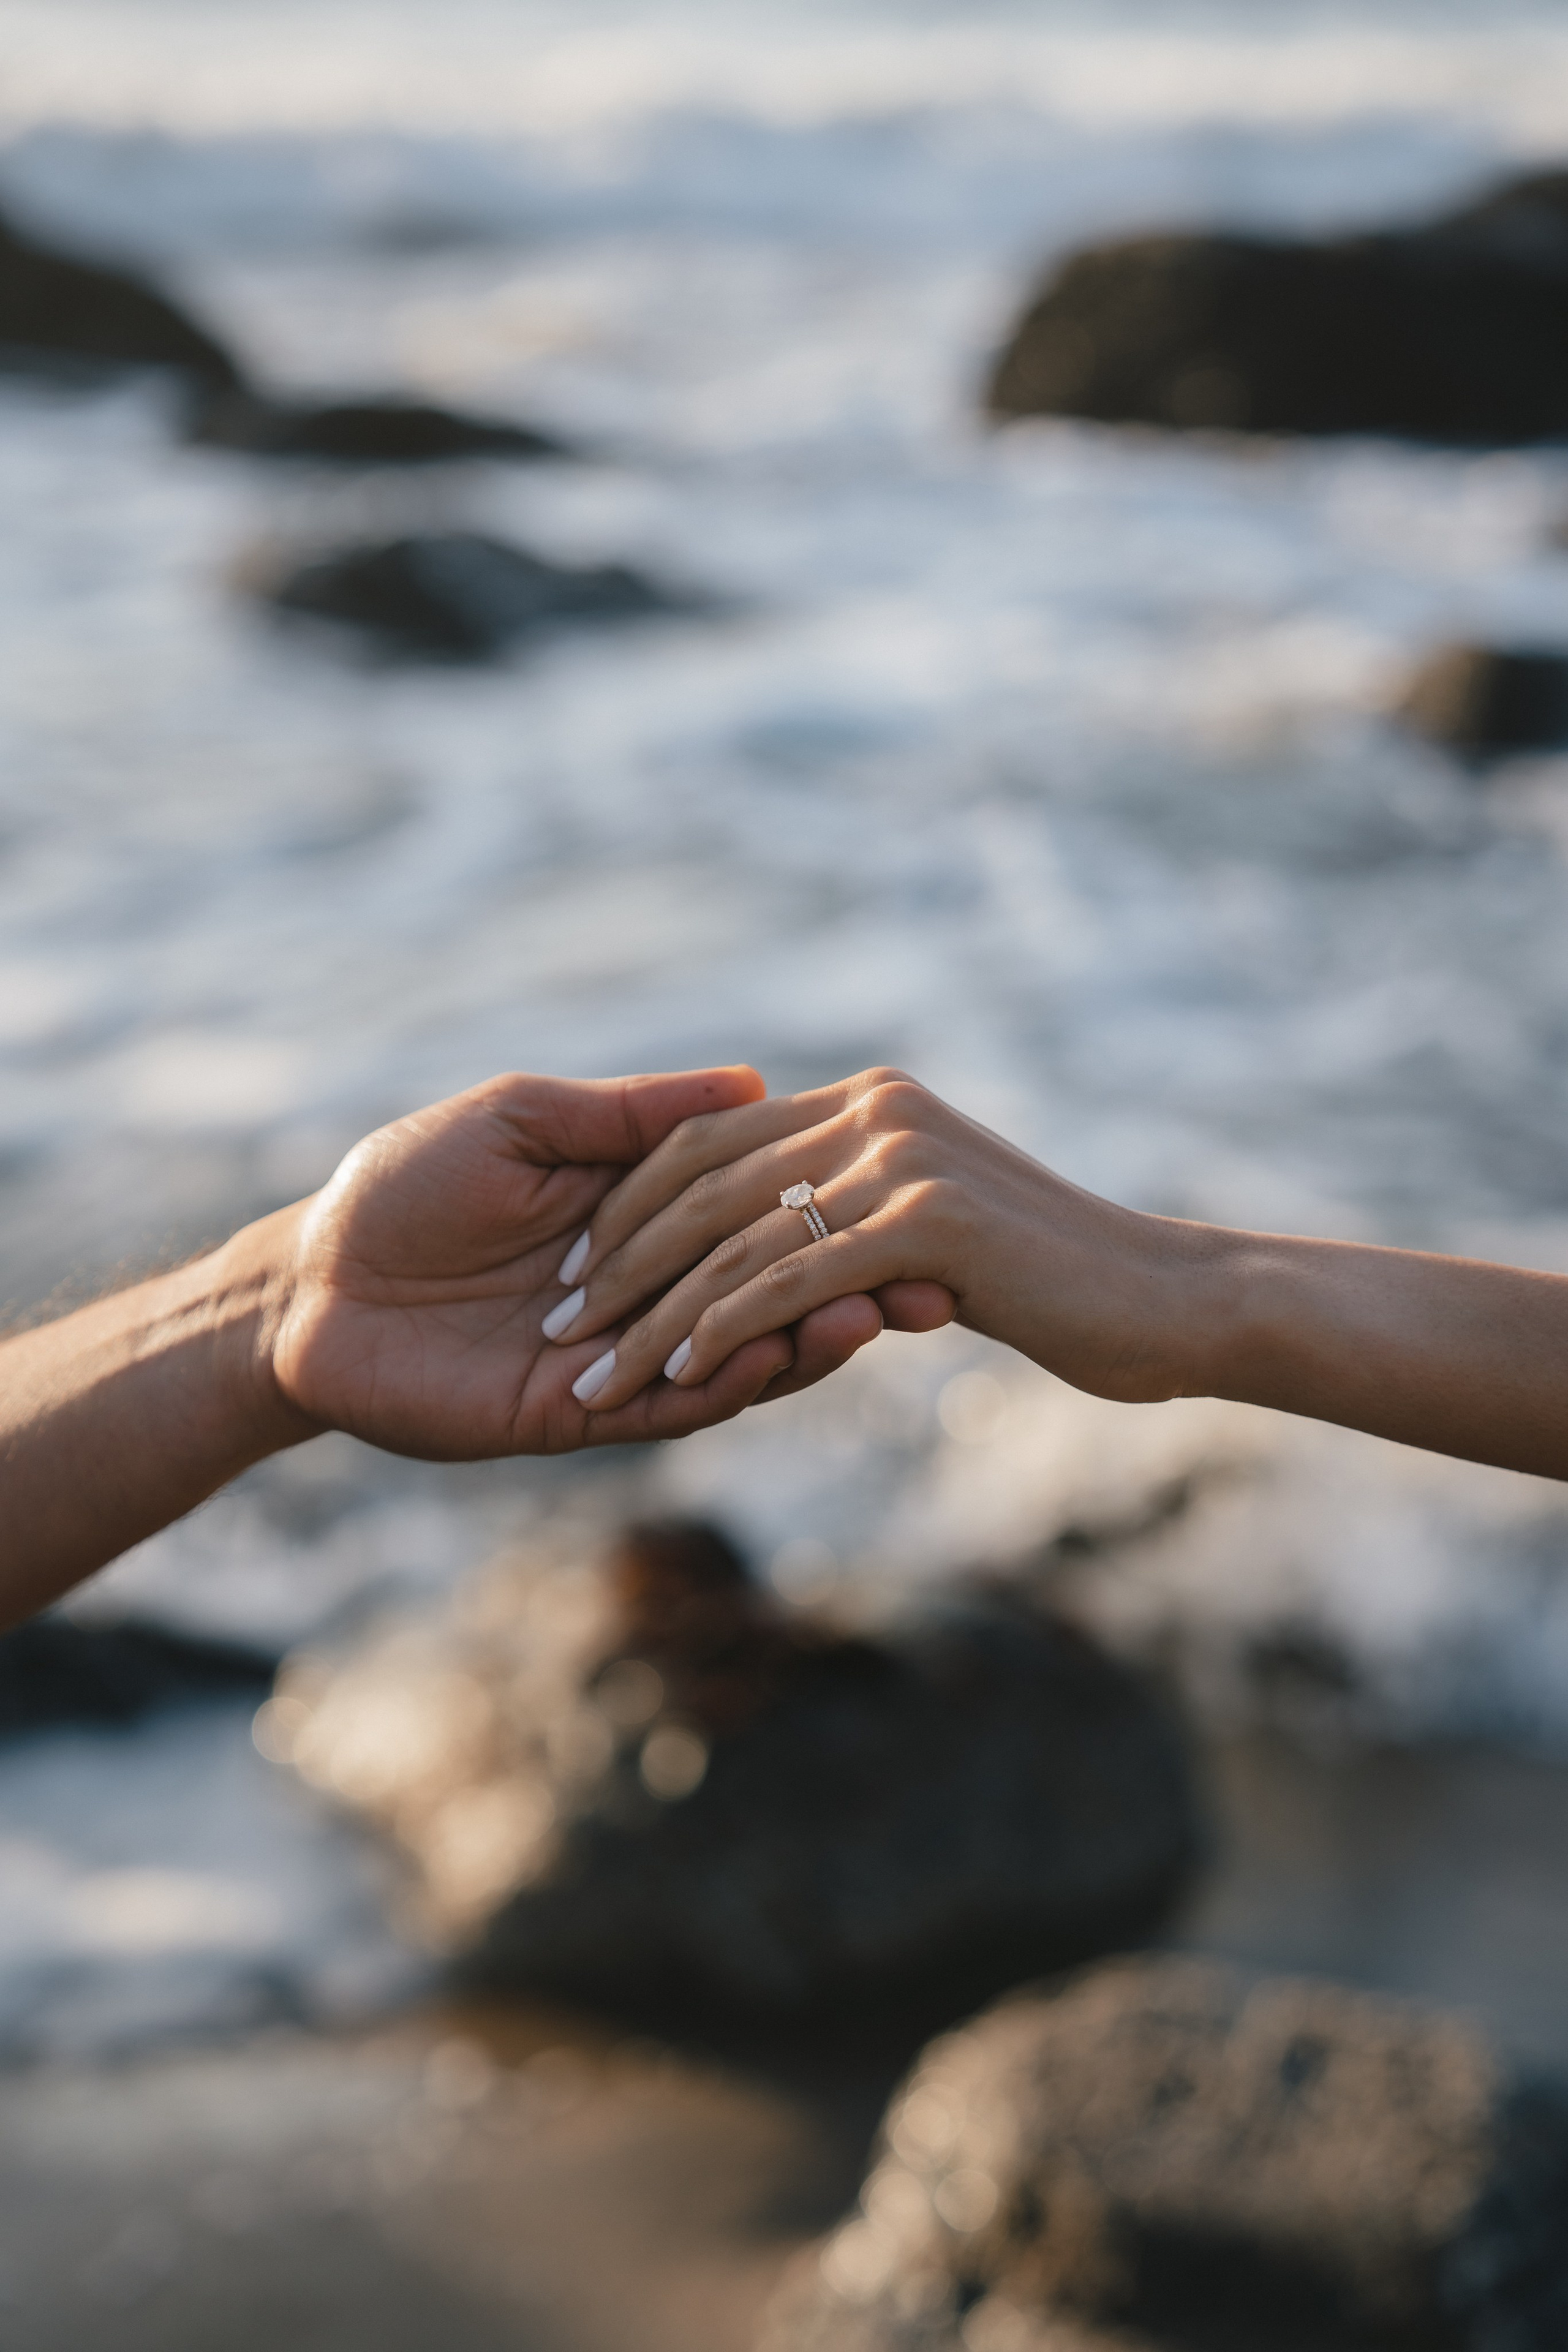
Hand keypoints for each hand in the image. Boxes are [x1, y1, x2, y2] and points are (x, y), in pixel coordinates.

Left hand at [270, 1065, 895, 1455]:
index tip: (907, 1189)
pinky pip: (671, 1406)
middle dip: (848, 1288)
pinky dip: (727, 1384)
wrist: (308, 1281)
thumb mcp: (525, 1121)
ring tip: (873, 1318)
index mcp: (637, 1212)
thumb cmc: (404, 1182)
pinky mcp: (580, 1415)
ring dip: (806, 1341)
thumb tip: (750, 1078)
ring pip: (735, 1356)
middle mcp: (645, 1287)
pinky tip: (776, 1358)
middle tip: (930, 1282)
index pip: (754, 1211)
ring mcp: (618, 1355)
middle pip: (765, 1290)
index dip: (824, 1207)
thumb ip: (635, 1114)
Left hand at [538, 1066, 1192, 1413]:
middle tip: (557, 1324)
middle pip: (700, 1178)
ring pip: (732, 1235)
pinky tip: (676, 1375)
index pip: (708, 1137)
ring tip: (591, 1371)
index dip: (631, 1204)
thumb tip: (778, 1241)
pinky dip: (721, 1329)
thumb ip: (859, 1213)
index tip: (578, 1271)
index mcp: (869, 1100)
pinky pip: (787, 1280)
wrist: (1170, 1299)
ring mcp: (901, 1160)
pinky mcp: (925, 1224)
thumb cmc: (1060, 1280)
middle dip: (617, 1257)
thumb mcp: (939, 1228)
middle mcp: (876, 1111)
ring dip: (651, 1311)